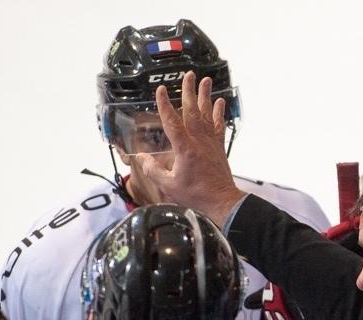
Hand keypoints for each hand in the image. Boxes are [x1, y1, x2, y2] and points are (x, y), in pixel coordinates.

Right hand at [133, 71, 246, 225]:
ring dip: (205, 96)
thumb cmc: (196, 194)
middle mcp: (198, 141)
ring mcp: (210, 143)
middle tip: (188, 75)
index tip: (161, 90)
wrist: (221, 201)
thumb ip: (153, 170)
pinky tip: (219, 102)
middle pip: (192, 111)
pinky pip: (218, 126)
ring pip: (206, 114)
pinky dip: (219, 113)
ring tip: (205, 80)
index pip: (171, 121)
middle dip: (189, 91)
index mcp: (184, 148)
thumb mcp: (169, 185)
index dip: (165, 105)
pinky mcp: (219, 147)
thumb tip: (141, 158)